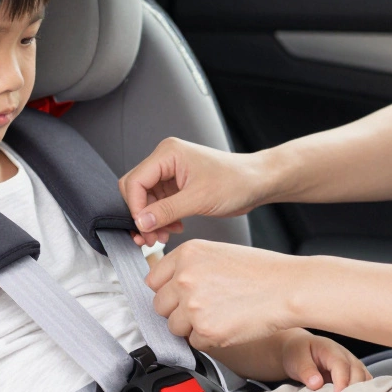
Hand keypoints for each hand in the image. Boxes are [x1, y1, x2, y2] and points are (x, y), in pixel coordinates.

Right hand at [120, 138, 269, 246]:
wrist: (256, 183)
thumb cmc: (235, 182)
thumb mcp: (199, 199)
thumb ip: (166, 211)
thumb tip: (141, 223)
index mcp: (168, 154)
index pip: (135, 181)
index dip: (135, 207)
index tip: (143, 228)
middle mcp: (165, 160)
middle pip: (136, 190)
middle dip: (141, 215)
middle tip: (149, 238)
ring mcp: (170, 173)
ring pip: (146, 200)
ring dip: (152, 220)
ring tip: (162, 237)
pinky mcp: (177, 186)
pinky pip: (159, 204)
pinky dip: (162, 219)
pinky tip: (174, 228)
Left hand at [147, 239, 304, 348]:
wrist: (288, 289)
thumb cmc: (261, 271)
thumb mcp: (218, 253)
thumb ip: (189, 266)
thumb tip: (169, 284)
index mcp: (187, 254)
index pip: (153, 279)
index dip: (168, 290)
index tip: (178, 295)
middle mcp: (185, 277)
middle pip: (160, 305)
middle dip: (178, 310)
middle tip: (204, 307)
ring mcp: (193, 306)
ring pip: (175, 327)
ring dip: (192, 327)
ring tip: (220, 314)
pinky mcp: (205, 331)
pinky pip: (195, 342)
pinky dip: (209, 339)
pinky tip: (229, 324)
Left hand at [280, 331, 369, 391]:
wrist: (298, 349)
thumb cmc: (297, 353)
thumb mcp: (296, 359)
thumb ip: (306, 371)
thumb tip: (317, 384)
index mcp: (331, 349)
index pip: (342, 365)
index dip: (342, 383)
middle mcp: (346, 356)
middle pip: (358, 372)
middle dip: (354, 391)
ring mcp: (352, 365)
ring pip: (365, 379)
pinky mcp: (353, 375)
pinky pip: (364, 385)